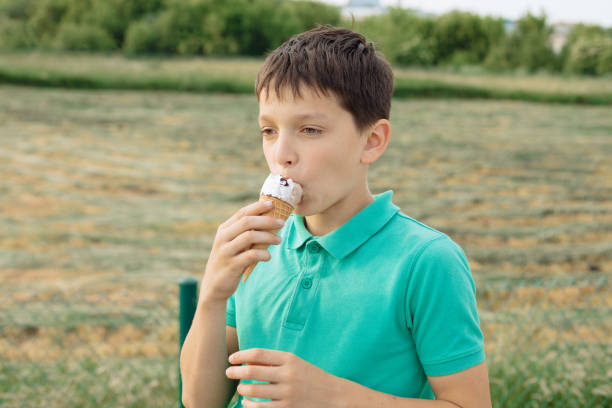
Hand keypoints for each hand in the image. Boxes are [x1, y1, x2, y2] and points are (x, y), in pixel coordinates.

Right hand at [199, 201, 284, 302]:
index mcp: (224, 230)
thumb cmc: (229, 262)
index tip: (272, 204)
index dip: (257, 207)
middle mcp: (223, 238)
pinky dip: (263, 254)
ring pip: (249, 237)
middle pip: (247, 222)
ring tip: (279, 240)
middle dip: (267, 220)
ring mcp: (226, 252)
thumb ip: (245, 234)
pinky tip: (268, 256)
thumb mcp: (233, 245)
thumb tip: (269, 221)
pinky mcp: (231, 265)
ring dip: (268, 236)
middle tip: (282, 222)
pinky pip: (251, 255)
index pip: (242, 213)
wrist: (214, 286)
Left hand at [225, 348, 343, 407]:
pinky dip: (249, 404)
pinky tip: (246, 402)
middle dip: (235, 372)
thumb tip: (246, 361)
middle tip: (228, 372)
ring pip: (253, 390)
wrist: (334, 396)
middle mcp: (287, 375)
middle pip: (251, 371)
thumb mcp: (295, 363)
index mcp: (289, 359)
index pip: (258, 354)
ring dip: (241, 389)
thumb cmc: (310, 376)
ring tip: (240, 388)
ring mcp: (287, 393)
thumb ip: (272, 361)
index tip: (232, 359)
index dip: (241, 355)